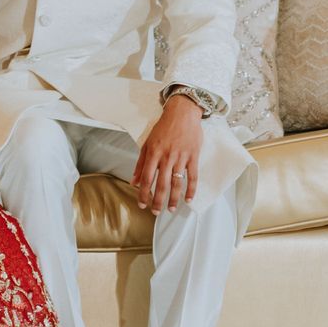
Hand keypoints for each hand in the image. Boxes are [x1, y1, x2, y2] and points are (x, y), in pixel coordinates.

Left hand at [132, 94, 201, 213]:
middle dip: (158, 200)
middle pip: (161, 184)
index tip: (142, 204)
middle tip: (156, 212)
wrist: (182, 113)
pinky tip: (188, 199)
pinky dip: (191, 189)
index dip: (144, 193)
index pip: (147, 178)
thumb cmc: (163, 128)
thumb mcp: (147, 143)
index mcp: (153, 154)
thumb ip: (141, 163)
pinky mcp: (193, 156)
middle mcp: (166, 157)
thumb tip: (134, 181)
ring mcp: (181, 157)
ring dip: (174, 198)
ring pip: (177, 183)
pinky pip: (192, 176)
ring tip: (171, 209)